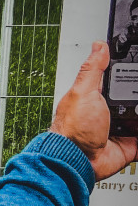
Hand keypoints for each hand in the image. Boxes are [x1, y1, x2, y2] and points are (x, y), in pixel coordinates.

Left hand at [50, 41, 137, 179]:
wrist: (77, 159)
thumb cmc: (73, 128)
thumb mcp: (83, 92)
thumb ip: (92, 69)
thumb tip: (99, 45)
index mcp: (97, 97)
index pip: (120, 81)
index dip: (132, 75)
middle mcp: (109, 112)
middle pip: (135, 99)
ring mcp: (121, 128)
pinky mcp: (130, 144)